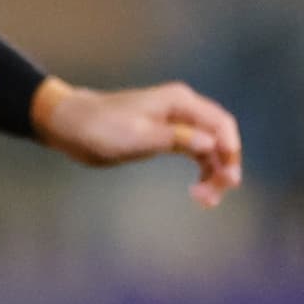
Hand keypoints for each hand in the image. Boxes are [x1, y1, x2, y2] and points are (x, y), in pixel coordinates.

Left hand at [32, 78, 243, 205]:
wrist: (72, 125)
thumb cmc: (100, 128)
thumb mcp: (137, 137)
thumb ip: (175, 138)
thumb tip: (210, 144)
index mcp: (179, 102)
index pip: (220, 123)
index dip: (231, 150)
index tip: (229, 178)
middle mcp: (182, 109)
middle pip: (219, 136)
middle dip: (224, 165)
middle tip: (218, 194)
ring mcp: (176, 122)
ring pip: (209, 148)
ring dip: (213, 173)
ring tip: (205, 201)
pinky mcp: (166, 136)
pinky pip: (195, 153)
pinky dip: (200, 171)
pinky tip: (197, 192)